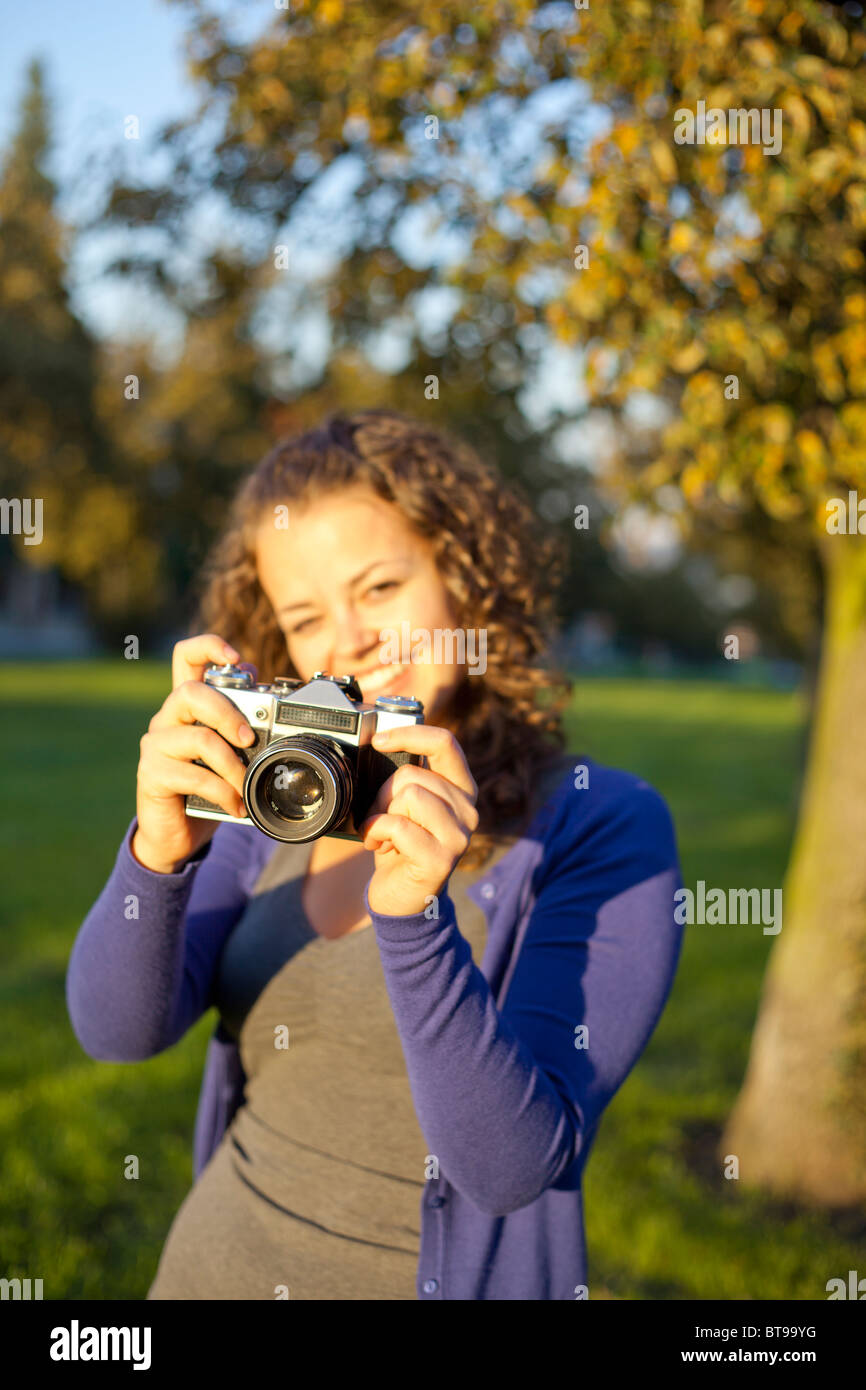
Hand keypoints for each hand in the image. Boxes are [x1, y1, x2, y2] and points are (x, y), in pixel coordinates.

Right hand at [131, 634, 257, 873]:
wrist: (176, 833)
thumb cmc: (208, 787)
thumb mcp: (230, 752)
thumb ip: (242, 723)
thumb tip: (271, 696)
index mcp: (187, 705)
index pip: (186, 657)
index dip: (209, 647)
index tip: (235, 657)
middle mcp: (167, 718)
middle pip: (191, 693)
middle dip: (228, 713)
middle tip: (249, 739)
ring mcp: (155, 745)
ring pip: (198, 737)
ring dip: (232, 764)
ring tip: (246, 784)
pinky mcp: (151, 774)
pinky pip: (194, 776)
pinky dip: (223, 793)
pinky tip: (235, 805)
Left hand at [359, 724, 478, 916]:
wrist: (401, 898)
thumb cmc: (399, 846)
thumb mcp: (405, 805)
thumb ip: (406, 777)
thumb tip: (381, 743)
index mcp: (461, 789)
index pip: (445, 743)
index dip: (411, 734)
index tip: (379, 740)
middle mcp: (469, 810)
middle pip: (412, 775)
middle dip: (382, 795)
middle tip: (378, 818)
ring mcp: (459, 835)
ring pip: (407, 797)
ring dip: (379, 815)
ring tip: (381, 834)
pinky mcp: (442, 858)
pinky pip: (397, 825)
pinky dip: (376, 832)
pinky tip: (378, 846)